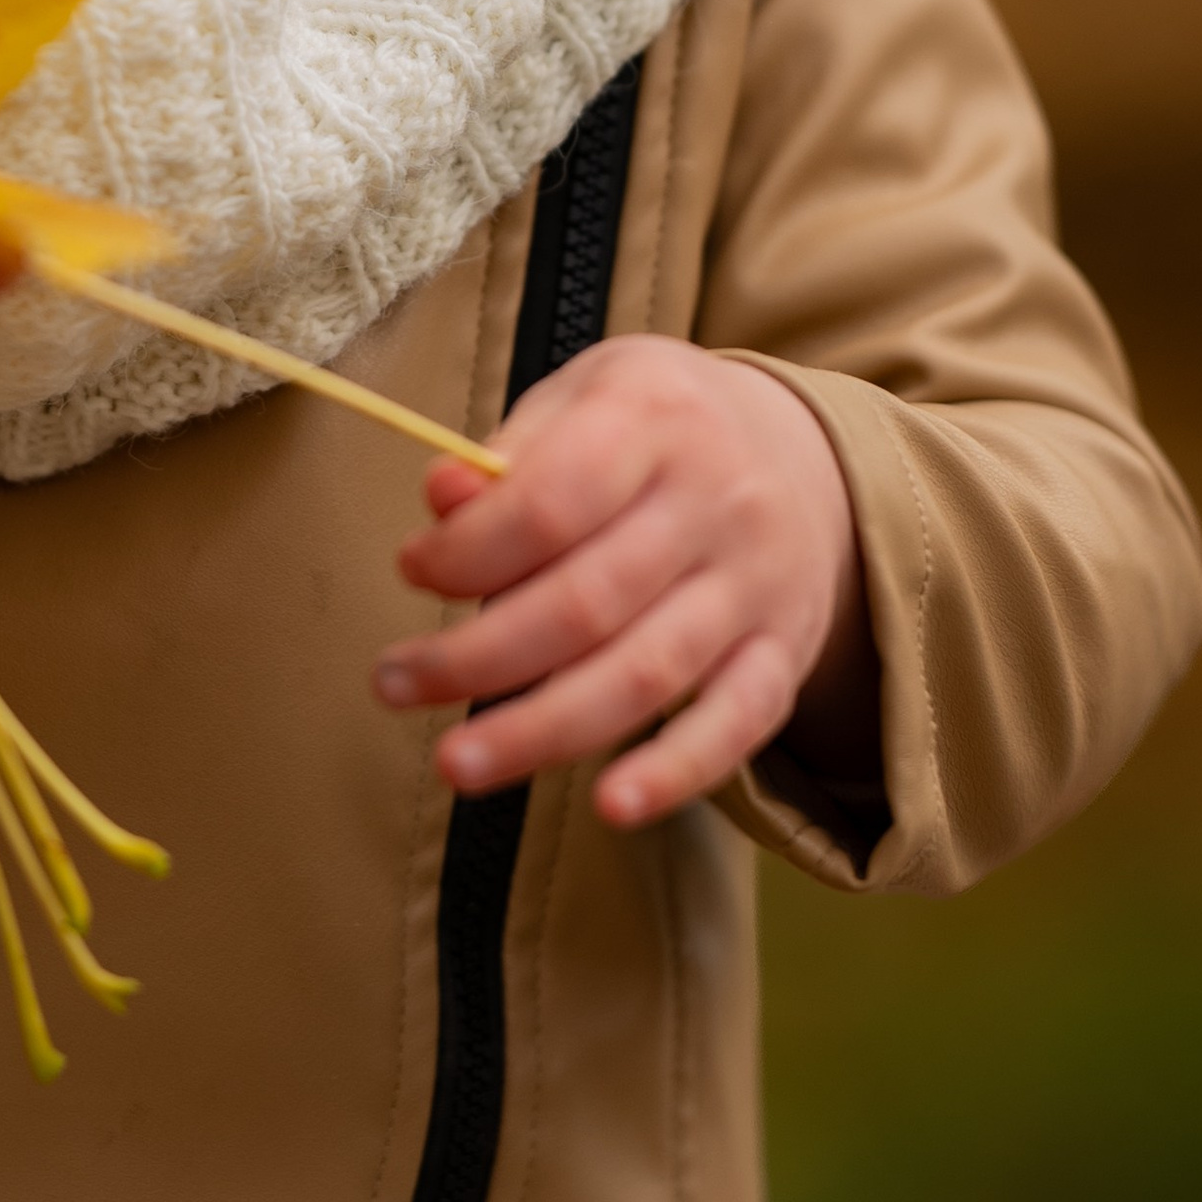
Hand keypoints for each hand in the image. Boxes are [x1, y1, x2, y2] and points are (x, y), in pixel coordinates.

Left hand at [375, 337, 873, 826]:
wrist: (807, 452)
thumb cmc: (660, 429)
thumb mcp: (586, 396)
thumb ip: (511, 452)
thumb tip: (442, 497)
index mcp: (654, 420)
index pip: (550, 502)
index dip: (469, 551)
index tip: (413, 571)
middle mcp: (716, 502)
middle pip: (586, 603)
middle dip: (477, 657)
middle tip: (394, 685)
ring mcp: (756, 585)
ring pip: (646, 674)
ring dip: (542, 730)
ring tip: (457, 763)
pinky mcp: (784, 653)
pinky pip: (738, 725)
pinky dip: (676, 772)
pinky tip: (610, 805)